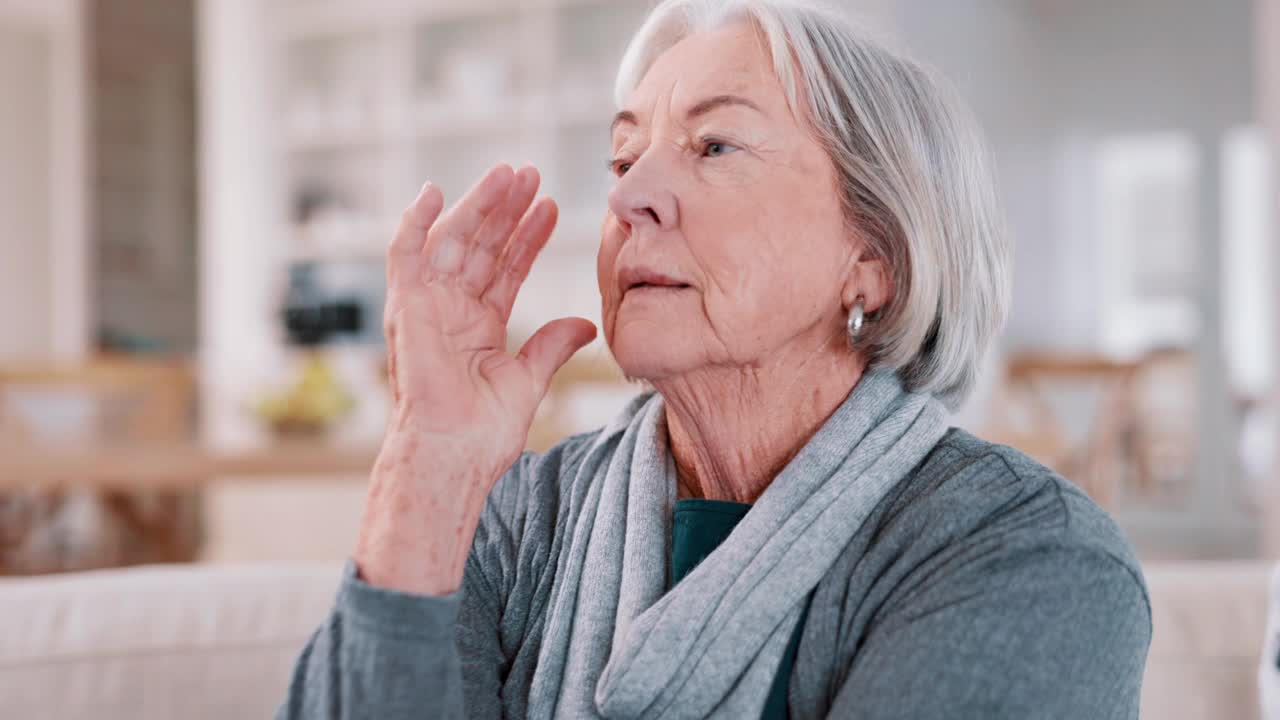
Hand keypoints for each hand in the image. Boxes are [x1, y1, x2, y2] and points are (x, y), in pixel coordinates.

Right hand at [356, 164, 596, 593]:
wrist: (453, 455)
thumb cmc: (484, 433)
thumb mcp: (529, 381)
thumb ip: (553, 346)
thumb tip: (586, 324)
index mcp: (479, 326)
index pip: (507, 268)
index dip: (528, 237)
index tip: (552, 206)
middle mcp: (452, 310)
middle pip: (482, 246)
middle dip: (507, 210)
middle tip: (532, 174)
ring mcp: (428, 306)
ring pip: (454, 240)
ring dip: (479, 206)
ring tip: (510, 174)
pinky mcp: (406, 307)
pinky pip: (404, 254)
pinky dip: (413, 222)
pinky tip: (434, 191)